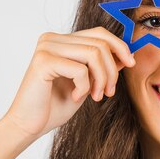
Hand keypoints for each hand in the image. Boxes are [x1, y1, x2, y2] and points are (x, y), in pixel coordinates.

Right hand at [2, 26, 134, 138]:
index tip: (130, 64)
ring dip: (102, 79)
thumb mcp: (86, 83)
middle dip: (111, 70)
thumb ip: (101, 66)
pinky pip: (80, 69)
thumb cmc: (54, 106)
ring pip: (94, 54)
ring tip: (96, 96)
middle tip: (109, 92)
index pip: (99, 33)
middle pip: (100, 43)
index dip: (119, 46)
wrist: (29, 125)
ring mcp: (46, 48)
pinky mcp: (43, 61)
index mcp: (61, 40)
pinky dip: (84, 87)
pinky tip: (75, 97)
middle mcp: (52, 39)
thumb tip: (125, 54)